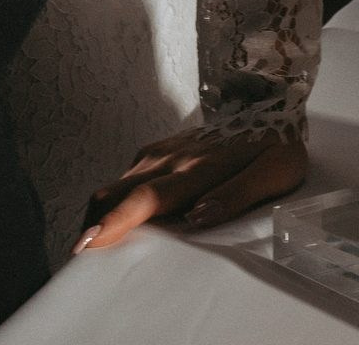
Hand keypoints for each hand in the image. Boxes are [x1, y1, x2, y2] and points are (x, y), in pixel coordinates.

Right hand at [73, 125, 306, 252]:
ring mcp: (162, 150)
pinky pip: (127, 177)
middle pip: (114, 192)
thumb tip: (197, 217)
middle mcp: (171, 158)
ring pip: (115, 185)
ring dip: (101, 215)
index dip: (116, 221)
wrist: (270, 99)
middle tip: (83, 259)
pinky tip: (121, 219)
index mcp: (197, 168)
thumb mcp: (275, 172)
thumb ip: (236, 195)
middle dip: (93, 225)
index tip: (88, 242)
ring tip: (96, 246)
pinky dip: (114, 201)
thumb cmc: (275, 143)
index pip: (148, 198)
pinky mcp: (160, 148)